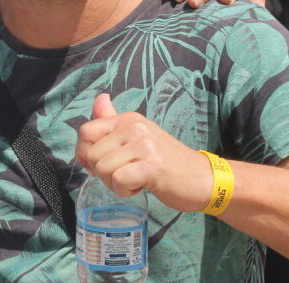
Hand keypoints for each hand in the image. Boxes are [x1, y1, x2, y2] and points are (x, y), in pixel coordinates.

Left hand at [75, 94, 212, 212]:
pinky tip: (141, 187)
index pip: (86, 131)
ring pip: (103, 169)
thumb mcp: (140, 137)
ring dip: (115, 184)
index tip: (99, 165)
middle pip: (92, 154)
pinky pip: (118, 181)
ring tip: (136, 180)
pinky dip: (125, 191)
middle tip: (125, 175)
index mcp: (129, 119)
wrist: (204, 178)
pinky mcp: (152, 167)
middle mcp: (135, 128)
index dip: (84, 153)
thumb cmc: (168, 161)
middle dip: (102, 173)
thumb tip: (100, 98)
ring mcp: (144, 146)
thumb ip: (115, 121)